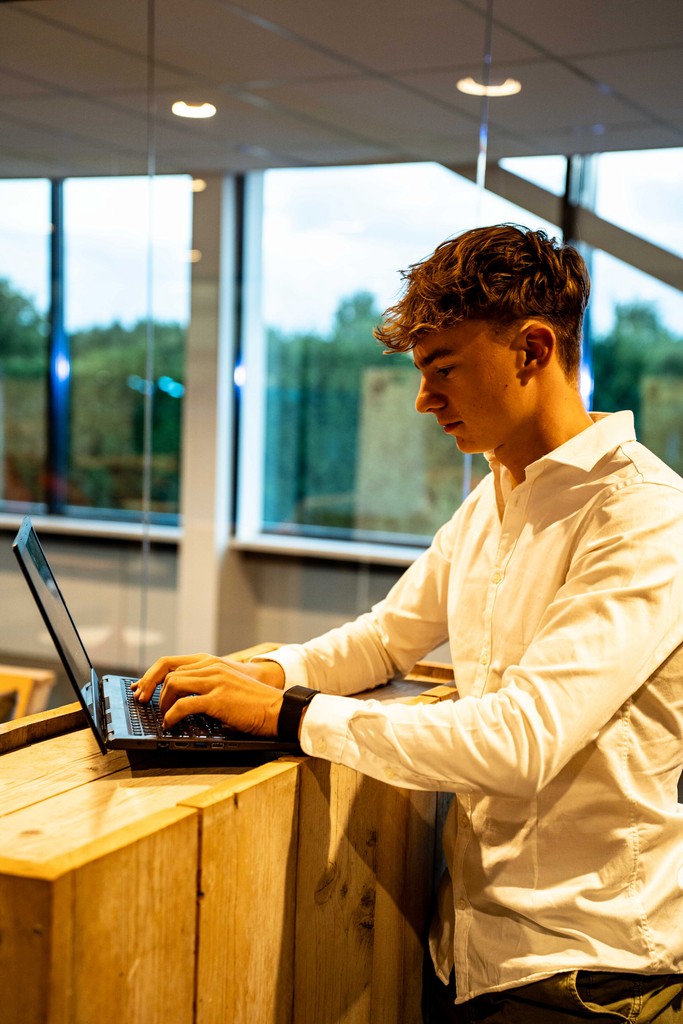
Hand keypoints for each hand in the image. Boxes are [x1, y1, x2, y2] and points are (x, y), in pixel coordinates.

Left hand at [131, 653, 283, 733]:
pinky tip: (171, 723)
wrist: (278, 709)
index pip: (173, 663)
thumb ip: (209, 688)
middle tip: (147, 705)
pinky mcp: (217, 699)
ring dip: (162, 703)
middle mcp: (212, 668)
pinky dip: (171, 715)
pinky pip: (183, 705)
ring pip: (173, 685)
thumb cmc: (255, 704)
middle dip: (152, 689)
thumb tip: (184, 704)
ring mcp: (215, 682)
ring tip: (163, 716)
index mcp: (213, 664)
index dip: (153, 676)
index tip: (142, 689)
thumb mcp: (229, 688)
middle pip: (168, 672)